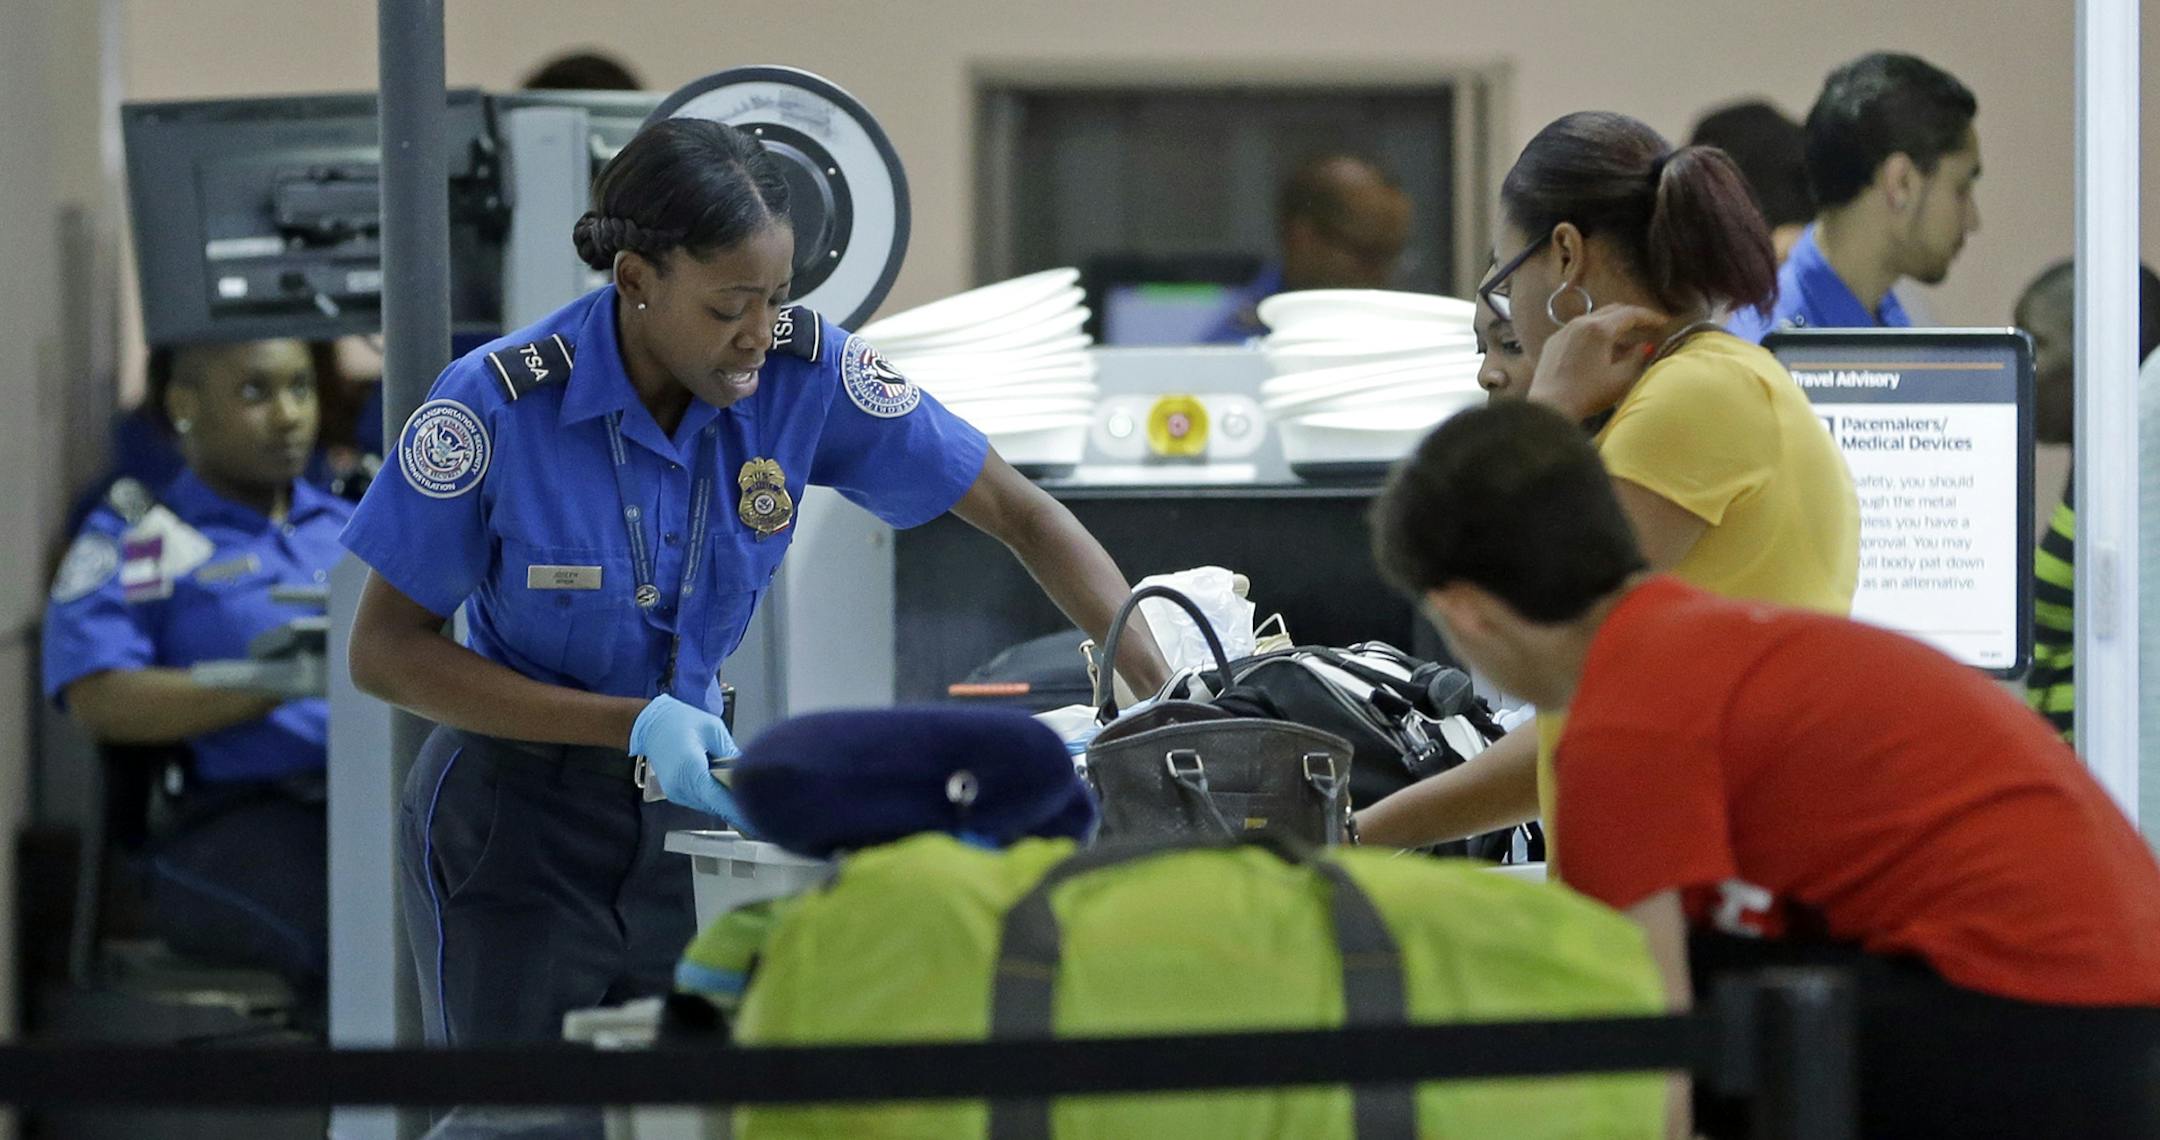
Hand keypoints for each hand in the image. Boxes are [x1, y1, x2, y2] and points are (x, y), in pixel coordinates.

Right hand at [629, 695, 745, 822]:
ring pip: (708, 805)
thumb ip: (730, 753)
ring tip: (741, 792)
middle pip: (715, 805)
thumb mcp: (713, 729)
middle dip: (736, 806)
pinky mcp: (675, 793)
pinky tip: (723, 787)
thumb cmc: (679, 722)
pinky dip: (713, 797)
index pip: (719, 799)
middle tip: (757, 804)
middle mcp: (681, 786)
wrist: (650, 725)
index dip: (739, 810)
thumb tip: (747, 770)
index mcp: (691, 769)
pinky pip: (700, 801)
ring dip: (724, 801)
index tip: (755, 818)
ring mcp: (676, 793)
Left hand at [1527, 304, 1668, 421]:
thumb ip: (1636, 358)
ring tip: (1626, 342)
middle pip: (1612, 310)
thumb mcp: (1620, 379)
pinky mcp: (1553, 341)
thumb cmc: (1587, 395)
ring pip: (1594, 319)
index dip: (1649, 317)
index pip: (1630, 314)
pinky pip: (1579, 330)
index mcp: (1599, 329)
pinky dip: (1595, 334)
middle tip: (1648, 327)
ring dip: (1613, 325)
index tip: (1663, 323)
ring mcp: (1564, 330)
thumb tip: (1645, 346)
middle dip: (1632, 317)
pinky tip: (1601, 350)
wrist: (1549, 407)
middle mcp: (1580, 322)